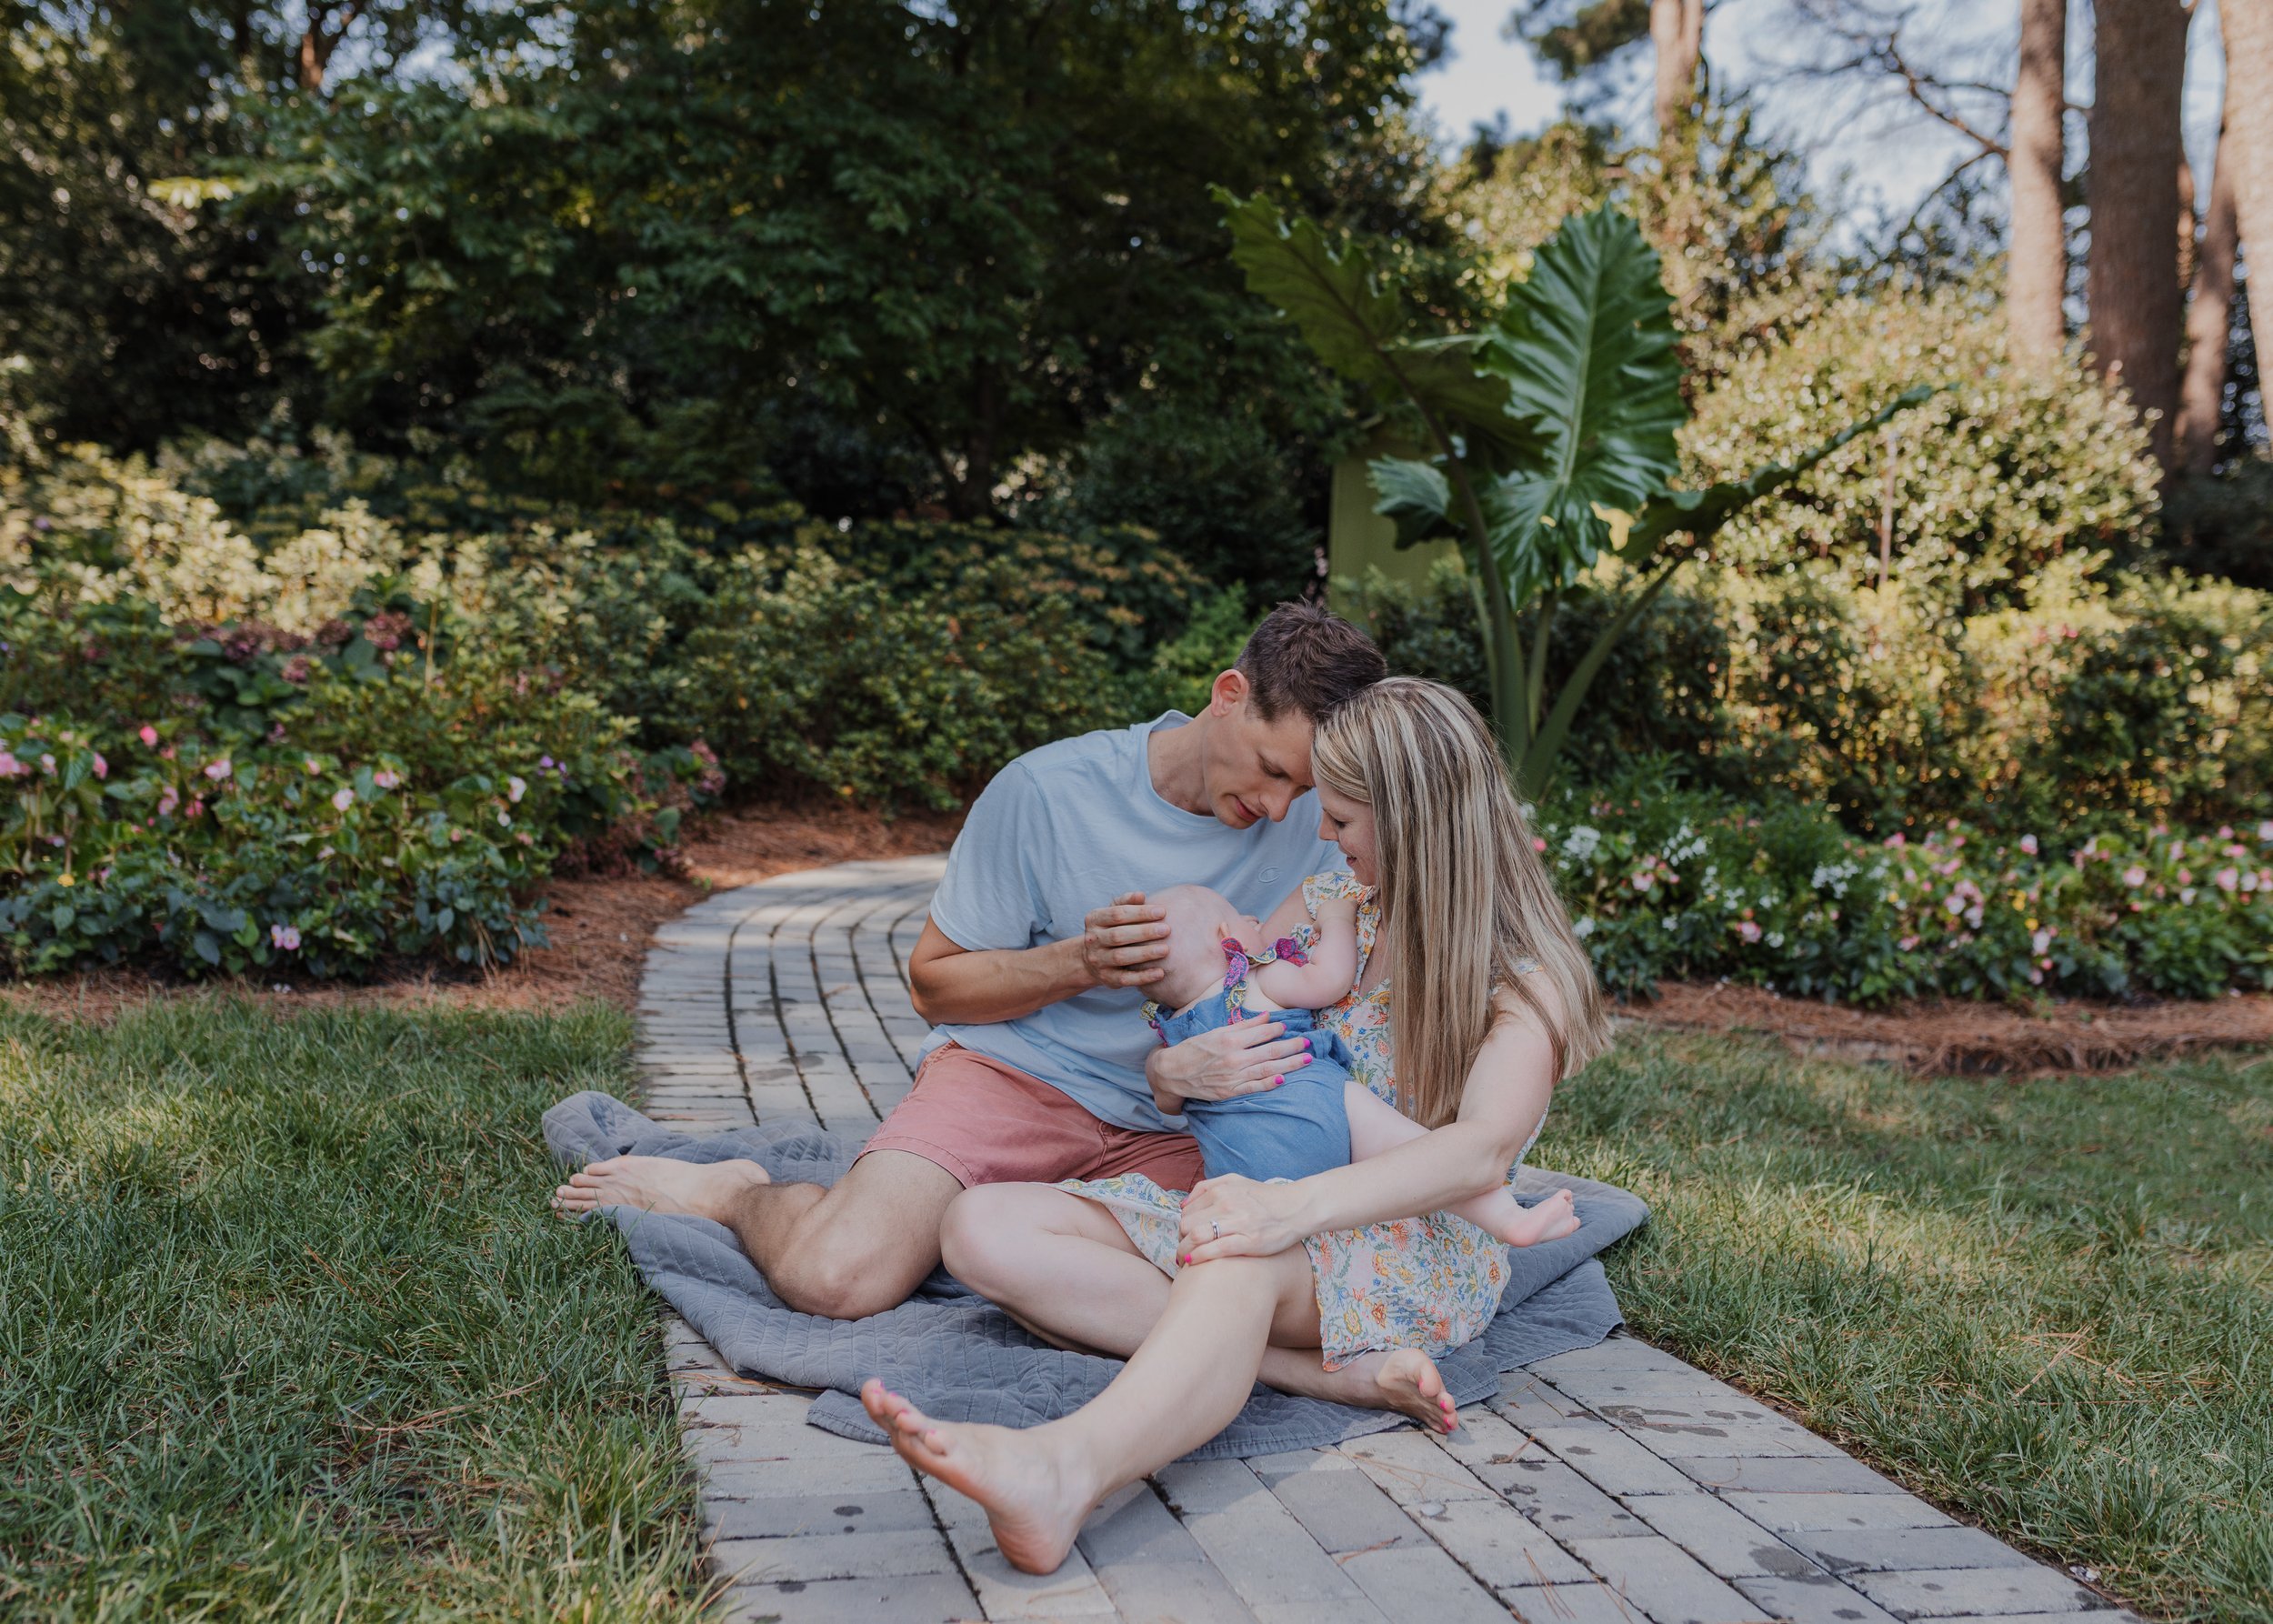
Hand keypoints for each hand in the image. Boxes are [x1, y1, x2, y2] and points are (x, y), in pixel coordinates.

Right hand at [1080, 892, 1169, 988]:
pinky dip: (1143, 977)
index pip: (1117, 914)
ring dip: (1145, 953)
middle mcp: (1093, 940)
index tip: (1162, 911)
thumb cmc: (1111, 929)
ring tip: (1165, 950)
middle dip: (1144, 932)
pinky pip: (1125, 979)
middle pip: (1118, 935)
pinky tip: (1160, 973)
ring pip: (1121, 957)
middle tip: (1166, 930)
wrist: (1091, 959)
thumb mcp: (1113, 912)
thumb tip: (1141, 895)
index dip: (1140, 913)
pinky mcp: (1107, 978)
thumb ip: (1126, 902)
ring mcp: (1098, 961)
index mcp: (1094, 919)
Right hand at [1148, 1014, 1314, 1105]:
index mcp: (1229, 1039)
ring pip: (1267, 1069)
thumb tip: (1267, 1016)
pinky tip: (1284, 1079)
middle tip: (1308, 1042)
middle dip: (1291, 1046)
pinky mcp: (1230, 1092)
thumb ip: (1243, 1025)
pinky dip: (1270, 1084)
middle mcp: (1233, 1058)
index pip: (1261, 1033)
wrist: (1173, 1073)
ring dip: (1290, 1064)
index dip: (1277, 1029)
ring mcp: (1233, 1076)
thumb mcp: (1216, 1031)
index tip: (1287, 1027)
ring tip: (1307, 1059)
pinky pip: (1254, 1087)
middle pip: (1270, 1051)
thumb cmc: (1194, 1049)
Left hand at [1177, 1174, 1310, 1264]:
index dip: (1182, 1226)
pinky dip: (1198, 1257)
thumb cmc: (1264, 1198)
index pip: (1187, 1211)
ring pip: (1196, 1237)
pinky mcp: (1248, 1242)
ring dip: (1184, 1250)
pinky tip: (1192, 1262)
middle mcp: (1227, 1204)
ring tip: (1183, 1259)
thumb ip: (1207, 1187)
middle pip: (1187, 1225)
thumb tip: (1182, 1204)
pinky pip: (1215, 1250)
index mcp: (1221, 1190)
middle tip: (1183, 1249)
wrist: (1296, 1208)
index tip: (1184, 1237)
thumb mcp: (1235, 1181)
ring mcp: (1238, 1223)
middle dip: (1181, 1239)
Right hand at [1313, 896, 1358, 925]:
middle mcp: (1331, 902)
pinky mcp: (1349, 903)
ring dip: (1344, 909)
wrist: (1335, 925)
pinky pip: (1352, 900)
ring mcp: (1340, 901)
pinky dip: (1353, 904)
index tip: (1328, 923)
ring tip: (1346, 918)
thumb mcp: (1317, 926)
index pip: (1324, 909)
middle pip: (1334, 906)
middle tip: (1338, 921)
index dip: (1326, 916)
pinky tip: (1354, 909)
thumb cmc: (1325, 926)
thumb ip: (1316, 924)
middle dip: (1336, 912)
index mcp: (1322, 906)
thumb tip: (1316, 926)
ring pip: (1343, 903)